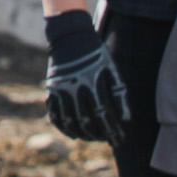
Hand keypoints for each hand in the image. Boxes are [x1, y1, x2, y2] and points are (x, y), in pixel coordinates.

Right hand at [43, 10, 127, 142]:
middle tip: (107, 139)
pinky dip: (63, 127)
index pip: (104, 116)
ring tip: (92, 138)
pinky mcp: (51, 90)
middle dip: (99, 135)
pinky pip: (54, 115)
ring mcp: (61, 90)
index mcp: (92, 83)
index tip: (119, 140)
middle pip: (86, 122)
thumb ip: (119, 94)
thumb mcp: (111, 69)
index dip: (112, 131)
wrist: (69, 37)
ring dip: (82, 134)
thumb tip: (125, 119)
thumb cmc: (96, 54)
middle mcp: (75, 89)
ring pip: (69, 122)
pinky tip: (73, 133)